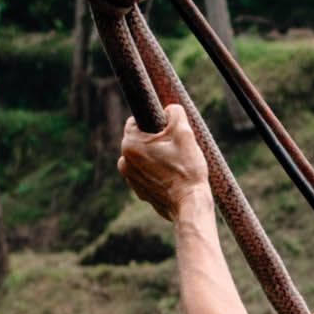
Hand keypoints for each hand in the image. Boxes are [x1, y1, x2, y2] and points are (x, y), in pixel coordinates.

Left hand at [117, 100, 210, 217]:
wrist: (189, 203)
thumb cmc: (186, 169)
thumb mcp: (184, 133)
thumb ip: (175, 113)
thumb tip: (169, 110)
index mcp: (130, 143)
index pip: (135, 121)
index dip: (154, 123)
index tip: (167, 131)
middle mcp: (124, 160)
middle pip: (139, 140)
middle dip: (155, 140)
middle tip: (175, 148)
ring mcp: (130, 178)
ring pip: (143, 157)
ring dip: (155, 156)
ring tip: (175, 164)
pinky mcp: (139, 191)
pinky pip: (146, 174)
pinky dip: (157, 173)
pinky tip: (172, 178)